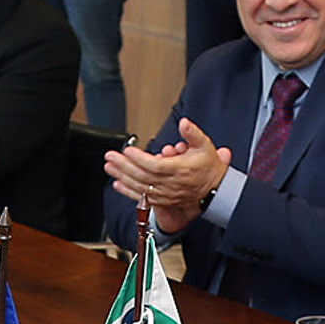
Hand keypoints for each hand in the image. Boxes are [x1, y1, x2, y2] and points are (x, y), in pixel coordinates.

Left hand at [100, 121, 227, 233]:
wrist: (215, 190)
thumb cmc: (208, 168)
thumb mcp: (205, 146)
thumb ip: (192, 133)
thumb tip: (184, 123)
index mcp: (180, 170)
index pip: (155, 165)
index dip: (139, 159)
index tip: (127, 151)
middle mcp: (171, 184)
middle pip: (142, 176)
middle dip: (124, 166)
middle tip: (110, 157)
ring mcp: (166, 194)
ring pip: (140, 186)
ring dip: (122, 177)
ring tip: (109, 167)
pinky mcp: (162, 200)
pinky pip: (142, 197)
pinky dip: (128, 191)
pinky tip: (117, 184)